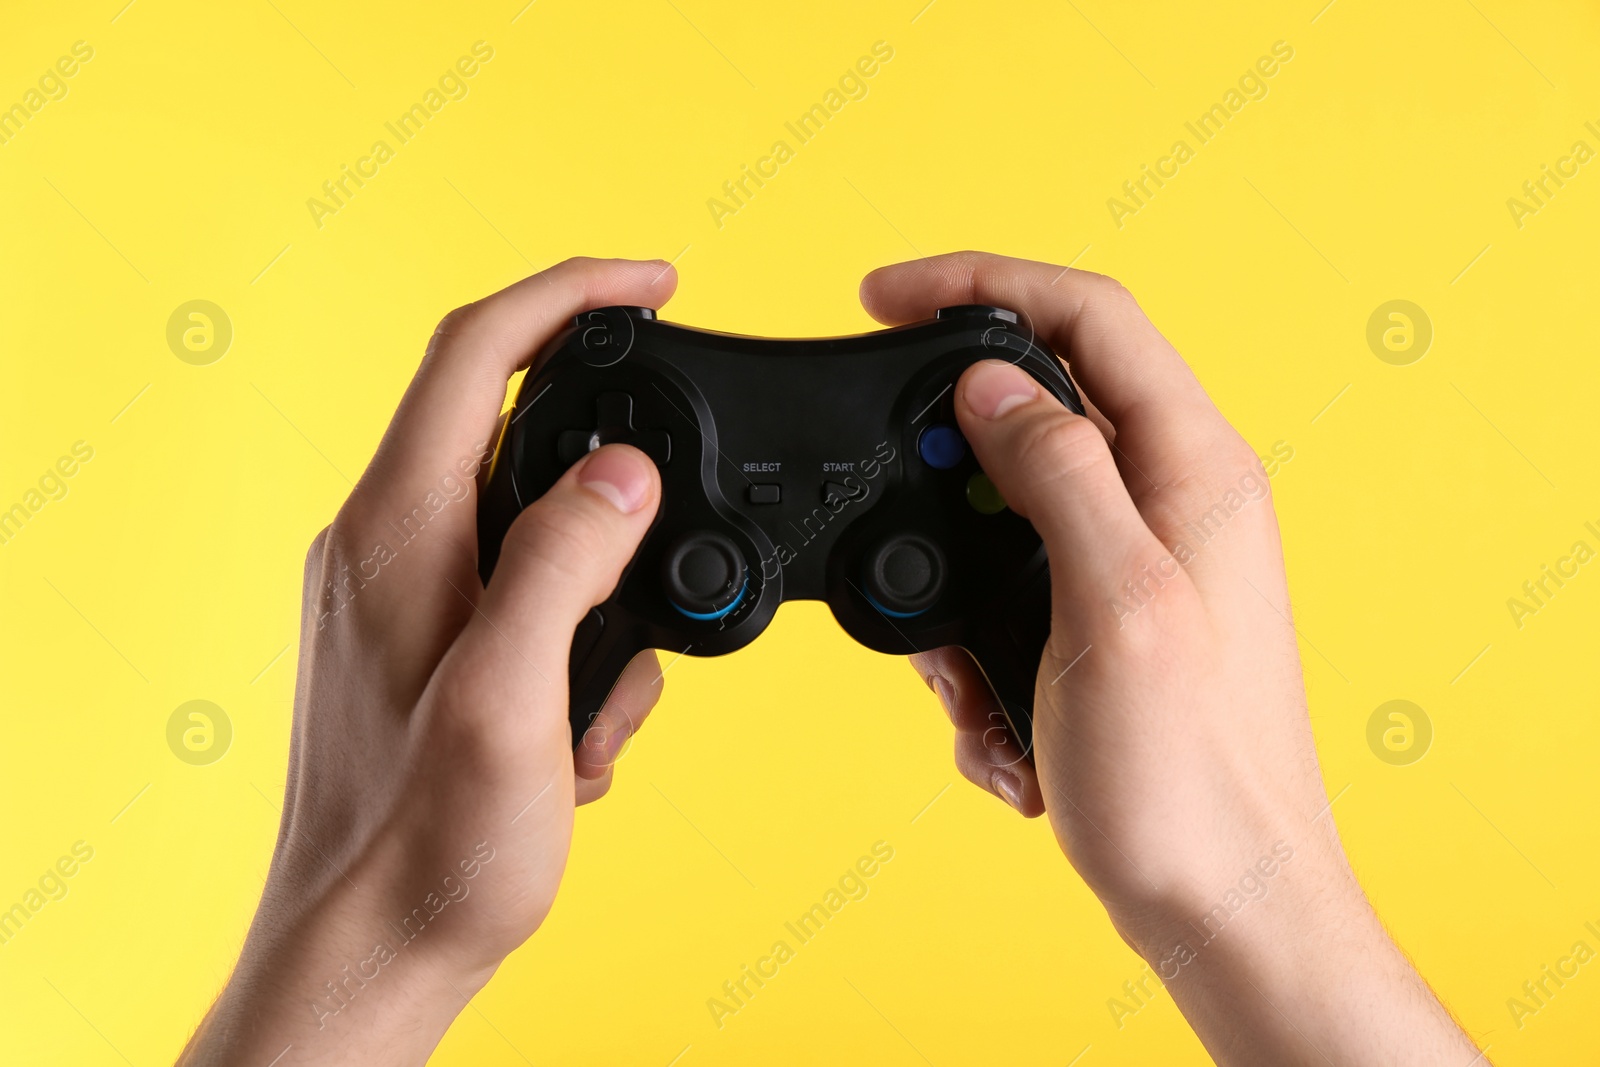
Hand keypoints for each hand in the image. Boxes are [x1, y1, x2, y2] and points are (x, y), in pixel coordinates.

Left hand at [179, 258, 676, 1065]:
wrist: (371, 950)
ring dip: (601, 581)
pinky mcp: (424, 641)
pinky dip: (576, 639)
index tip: (657, 281)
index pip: (475, 351)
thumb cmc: (429, 847)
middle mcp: (385, 544)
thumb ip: (562, 566)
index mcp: (396, 530)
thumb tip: (625, 469)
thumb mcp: (512, 704)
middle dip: (607, 451)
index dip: (569, 292)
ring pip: (529, 517)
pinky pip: (519, 588)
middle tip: (675, 497)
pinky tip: (582, 731)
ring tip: (610, 693)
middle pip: (504, 420)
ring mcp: (402, 593)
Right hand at [861, 252, 1483, 1065]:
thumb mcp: (1111, 603)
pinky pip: (1010, 592)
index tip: (881, 295)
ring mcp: (1136, 560)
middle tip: (893, 514)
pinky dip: (977, 652)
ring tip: (964, 681)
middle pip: (1035, 407)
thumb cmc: (1189, 774)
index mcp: (1193, 467)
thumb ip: (1054, 471)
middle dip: (945, 467)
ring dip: (952, 584)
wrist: (1218, 903)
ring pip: (1004, 511)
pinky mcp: (1103, 622)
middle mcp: (1171, 498)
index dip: (979, 281)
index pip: (1087, 314)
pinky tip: (998, 725)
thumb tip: (987, 382)